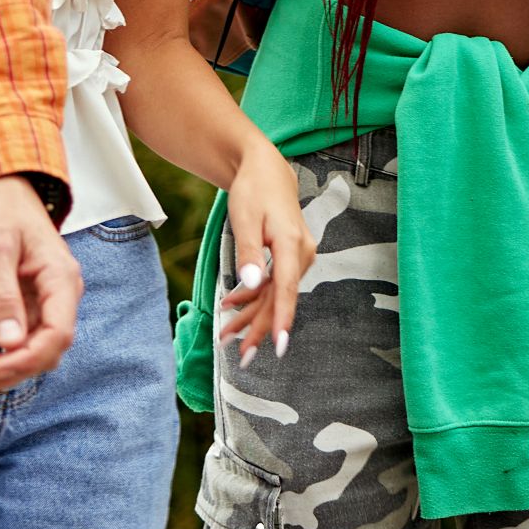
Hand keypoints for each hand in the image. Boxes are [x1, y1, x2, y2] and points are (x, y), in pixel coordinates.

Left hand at [0, 177, 81, 395]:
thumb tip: (8, 343)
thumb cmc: (0, 210)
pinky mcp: (31, 307)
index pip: (57, 335)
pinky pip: (20, 342)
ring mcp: (47, 303)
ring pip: (32, 353)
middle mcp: (61, 296)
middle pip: (44, 352)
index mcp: (62, 279)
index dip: (26, 359)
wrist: (0, 188)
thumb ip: (3, 295)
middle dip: (7, 371)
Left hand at [211, 143, 315, 367]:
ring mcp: (298, 257)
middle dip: (259, 328)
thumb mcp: (245, 218)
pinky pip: (273, 285)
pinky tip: (231, 308)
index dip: (282, 318)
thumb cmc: (254, 190)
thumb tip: (251, 285)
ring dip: (252, 317)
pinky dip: (253, 298)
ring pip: (275, 295)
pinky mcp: (290, 259)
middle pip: (280, 299)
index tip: (279, 346)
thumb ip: (249, 252)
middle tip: (241, 357)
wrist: (267, 171)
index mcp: (293, 244)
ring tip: (227, 338)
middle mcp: (302, 254)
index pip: (287, 288)